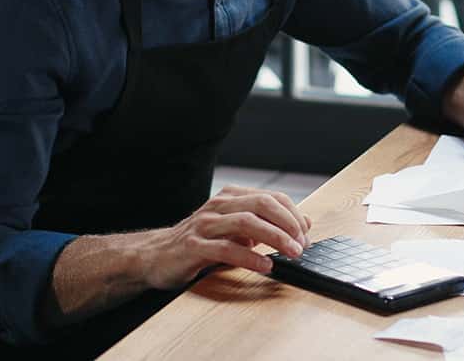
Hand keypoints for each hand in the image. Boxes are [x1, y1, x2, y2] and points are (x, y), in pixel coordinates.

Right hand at [144, 185, 311, 289]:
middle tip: (303, 244)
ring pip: (246, 222)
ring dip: (274, 238)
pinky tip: (265, 266)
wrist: (156, 255)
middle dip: (288, 223)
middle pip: (262, 204)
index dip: (293, 214)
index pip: (271, 197)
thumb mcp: (236, 231)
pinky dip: (250, 257)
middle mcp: (219, 205)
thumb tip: (305, 222)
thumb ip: (266, 225)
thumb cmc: (201, 242)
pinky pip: (226, 249)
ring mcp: (205, 224)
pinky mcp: (193, 246)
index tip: (307, 235)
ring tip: (291, 253)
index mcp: (231, 197)